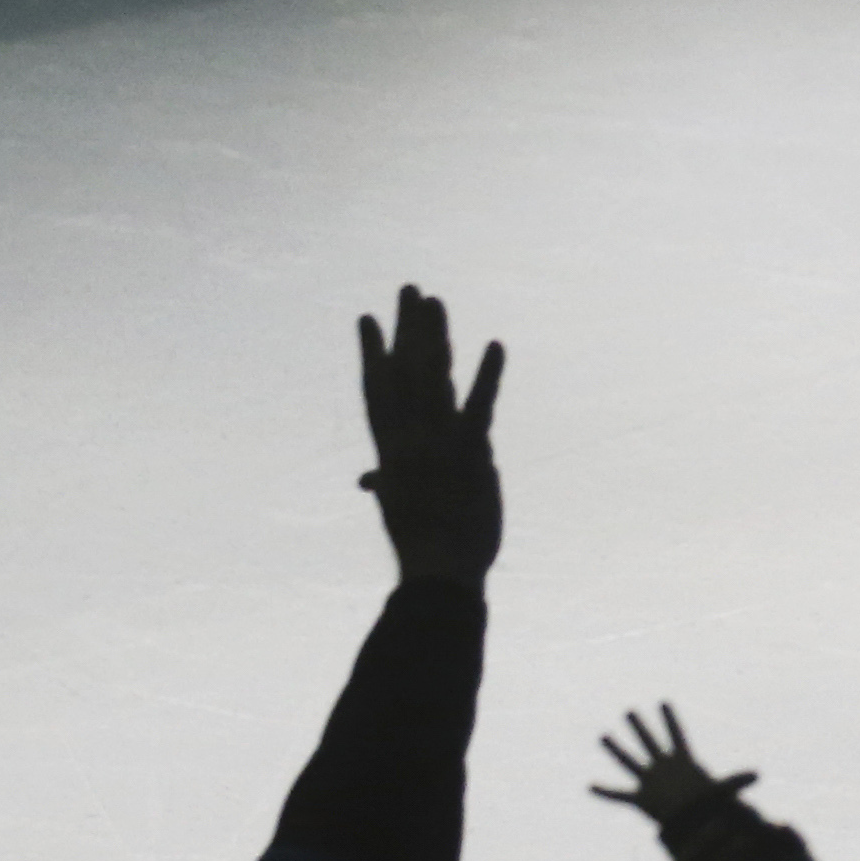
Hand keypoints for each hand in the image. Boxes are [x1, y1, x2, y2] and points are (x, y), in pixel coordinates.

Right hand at [354, 286, 502, 589]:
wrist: (439, 571)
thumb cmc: (421, 545)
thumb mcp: (399, 507)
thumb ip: (385, 482)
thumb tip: (365, 480)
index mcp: (389, 449)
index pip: (376, 389)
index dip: (372, 352)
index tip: (366, 318)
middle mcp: (407, 438)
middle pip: (405, 371)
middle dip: (406, 328)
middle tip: (409, 289)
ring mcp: (437, 442)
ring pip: (432, 378)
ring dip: (434, 337)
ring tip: (435, 300)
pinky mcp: (470, 451)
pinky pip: (480, 404)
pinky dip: (487, 375)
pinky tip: (494, 345)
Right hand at [587, 703, 757, 848]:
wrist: (691, 829)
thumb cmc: (707, 810)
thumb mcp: (723, 790)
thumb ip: (738, 780)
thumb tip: (760, 774)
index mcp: (682, 763)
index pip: (676, 735)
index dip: (671, 719)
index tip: (664, 702)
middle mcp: (663, 769)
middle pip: (650, 743)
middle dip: (640, 727)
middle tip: (629, 711)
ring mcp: (650, 783)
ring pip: (630, 762)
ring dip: (617, 750)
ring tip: (603, 736)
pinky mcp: (641, 801)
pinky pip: (618, 795)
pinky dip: (604, 791)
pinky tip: (590, 785)